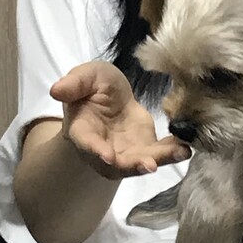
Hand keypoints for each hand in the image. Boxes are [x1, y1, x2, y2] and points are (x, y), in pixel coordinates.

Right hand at [50, 61, 189, 179]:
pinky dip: (172, 152)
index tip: (107, 157)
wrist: (110, 97)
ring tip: (179, 153)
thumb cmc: (92, 88)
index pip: (86, 143)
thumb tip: (56, 89)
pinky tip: (186, 147)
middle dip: (132, 165)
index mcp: (83, 131)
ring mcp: (125, 152)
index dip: (95, 150)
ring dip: (159, 160)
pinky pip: (158, 154)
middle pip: (116, 163)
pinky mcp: (144, 148)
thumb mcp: (85, 77)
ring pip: (140, 162)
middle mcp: (103, 149)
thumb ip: (74, 83)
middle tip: (149, 165)